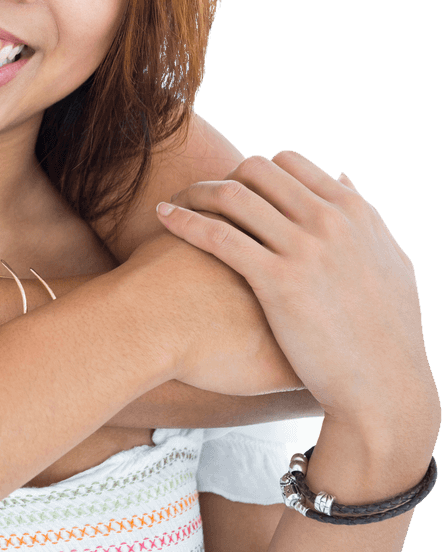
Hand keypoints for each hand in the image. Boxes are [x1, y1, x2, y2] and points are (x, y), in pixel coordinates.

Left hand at [155, 151, 436, 425]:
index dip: (255, 172)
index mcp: (355, 212)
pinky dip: (184, 220)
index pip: (289, 162)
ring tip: (174, 203)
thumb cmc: (386, 333)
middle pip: (255, 170)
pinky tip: (162, 217)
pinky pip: (218, 235)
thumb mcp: (389, 262)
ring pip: (232, 195)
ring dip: (195, 192)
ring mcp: (305, 249)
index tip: (233, 188)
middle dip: (221, 177)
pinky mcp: (279, 281)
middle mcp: (330, 221)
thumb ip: (364, 218)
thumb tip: (343, 177)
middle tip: (197, 195)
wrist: (384, 389)